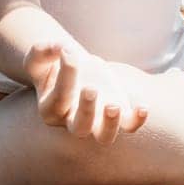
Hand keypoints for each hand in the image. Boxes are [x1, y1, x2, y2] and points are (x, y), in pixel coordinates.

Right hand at [23, 41, 150, 143]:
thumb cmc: (52, 64)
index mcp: (50, 109)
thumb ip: (42, 50)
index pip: (60, 97)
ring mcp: (97, 120)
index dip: (66, 74)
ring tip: (113, 105)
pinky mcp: (118, 113)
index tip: (69, 50)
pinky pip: (129, 126)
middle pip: (80, 128)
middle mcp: (72, 121)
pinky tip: (143, 106)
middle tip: (91, 88)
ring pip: (105, 137)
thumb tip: (60, 47)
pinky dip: (137, 120)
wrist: (73, 68)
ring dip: (111, 124)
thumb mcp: (40, 56)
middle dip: (87, 111)